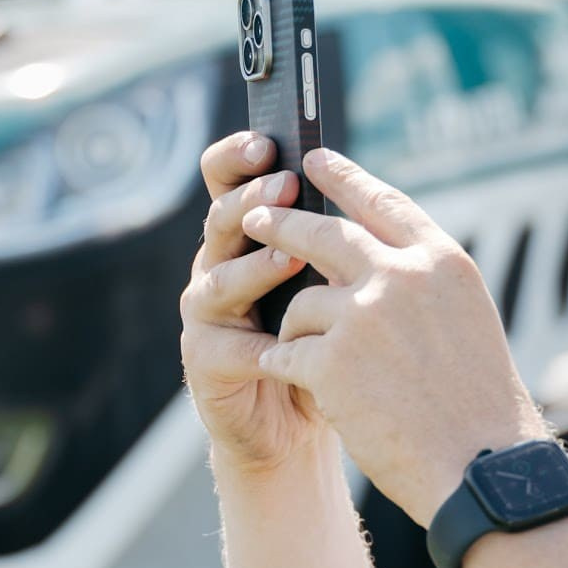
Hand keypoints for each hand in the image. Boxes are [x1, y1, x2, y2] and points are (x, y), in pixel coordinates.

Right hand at [180, 131, 333, 477]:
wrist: (294, 425)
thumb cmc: (319, 341)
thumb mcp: (329, 282)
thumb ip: (330, 240)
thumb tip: (362, 185)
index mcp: (246, 237)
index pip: (228, 180)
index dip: (238, 157)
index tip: (267, 141)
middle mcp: (216, 266)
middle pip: (220, 220)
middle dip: (252, 199)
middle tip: (286, 185)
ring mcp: (206, 316)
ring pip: (219, 281)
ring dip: (255, 267)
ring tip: (289, 259)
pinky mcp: (205, 364)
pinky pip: (228, 350)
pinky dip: (259, 348)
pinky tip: (286, 346)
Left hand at [243, 146, 547, 521]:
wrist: (482, 467)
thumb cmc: (480, 407)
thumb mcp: (465, 321)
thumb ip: (421, 284)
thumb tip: (371, 259)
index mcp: (442, 263)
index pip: (384, 203)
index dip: (345, 179)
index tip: (315, 160)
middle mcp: (402, 276)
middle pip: (323, 234)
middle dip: (283, 223)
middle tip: (257, 217)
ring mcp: (363, 316)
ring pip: (300, 304)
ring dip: (300, 332)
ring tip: (324, 367)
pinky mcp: (330, 361)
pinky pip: (285, 352)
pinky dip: (288, 369)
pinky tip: (302, 388)